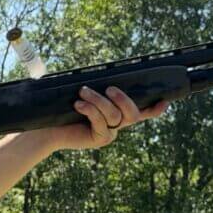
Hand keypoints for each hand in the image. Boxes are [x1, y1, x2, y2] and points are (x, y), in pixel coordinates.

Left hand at [42, 86, 169, 150]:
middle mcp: (118, 124)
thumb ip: (98, 84)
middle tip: (110, 88)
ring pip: (115, 115)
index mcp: (118, 112)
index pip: (142, 110)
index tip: (164, 100)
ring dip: (99, 100)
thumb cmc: (64, 105)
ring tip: (83, 91)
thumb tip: (106, 73)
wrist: (47, 126)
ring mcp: (110, 132)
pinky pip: (101, 122)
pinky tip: (79, 104)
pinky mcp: (100, 139)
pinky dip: (91, 109)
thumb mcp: (84, 91)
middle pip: (134, 113)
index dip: (155, 108)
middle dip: (124, 98)